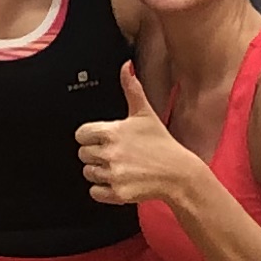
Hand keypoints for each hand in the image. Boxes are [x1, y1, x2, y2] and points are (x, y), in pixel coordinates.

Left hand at [76, 64, 204, 207]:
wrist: (178, 173)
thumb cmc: (162, 144)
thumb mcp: (145, 113)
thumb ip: (131, 89)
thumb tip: (126, 67)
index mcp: (112, 132)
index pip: (81, 134)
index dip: (90, 136)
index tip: (101, 139)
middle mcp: (110, 153)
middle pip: (83, 154)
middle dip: (95, 154)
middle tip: (115, 153)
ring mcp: (113, 174)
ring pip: (88, 173)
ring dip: (99, 171)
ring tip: (119, 167)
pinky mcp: (117, 193)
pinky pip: (95, 192)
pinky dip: (103, 189)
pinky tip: (119, 180)